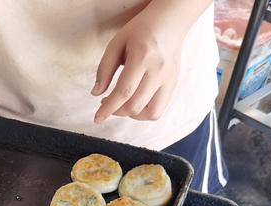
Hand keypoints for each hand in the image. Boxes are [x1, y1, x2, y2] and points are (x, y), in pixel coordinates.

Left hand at [92, 6, 187, 123]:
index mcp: (143, 57)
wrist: (169, 22)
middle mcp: (159, 70)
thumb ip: (104, 69)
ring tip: (123, 104)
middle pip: (135, 105)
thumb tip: (96, 93)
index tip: (98, 118)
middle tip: (108, 103)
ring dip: (132, 115)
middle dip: (117, 111)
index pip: (124, 92)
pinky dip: (144, 113)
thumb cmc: (142, 30)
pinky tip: (135, 103)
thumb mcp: (116, 44)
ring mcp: (169, 79)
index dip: (109, 108)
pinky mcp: (174, 84)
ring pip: (150, 113)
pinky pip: (159, 110)